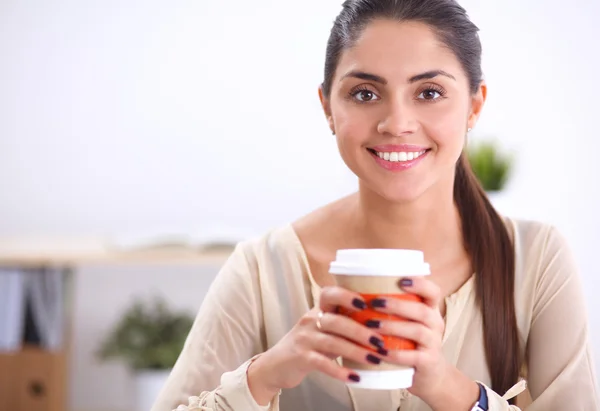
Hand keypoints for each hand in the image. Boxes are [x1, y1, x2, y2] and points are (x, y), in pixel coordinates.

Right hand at [247, 286, 387, 404]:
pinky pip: (323, 363)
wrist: (277, 364)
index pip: (330, 293)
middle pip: (337, 321)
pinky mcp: (301, 357)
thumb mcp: (323, 328)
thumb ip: (344, 322)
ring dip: (356, 351)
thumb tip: (381, 322)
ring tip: (375, 359)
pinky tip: (355, 377)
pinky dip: (340, 370)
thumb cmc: (309, 343)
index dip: (347, 296)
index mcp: (318, 309)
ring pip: (333, 342)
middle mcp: (310, 320)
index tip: (366, 303)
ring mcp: (304, 339)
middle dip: (361, 331)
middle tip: (381, 341)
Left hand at [370, 276, 477, 408]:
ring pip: (417, 331)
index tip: (400, 280)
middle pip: (421, 310)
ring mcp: (434, 344)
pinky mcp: (428, 362)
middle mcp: (435, 324)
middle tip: (374, 303)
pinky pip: (414, 357)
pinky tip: (379, 351)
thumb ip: (393, 308)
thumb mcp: (407, 322)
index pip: (432, 291)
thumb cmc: (410, 342)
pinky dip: (395, 354)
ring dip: (392, 326)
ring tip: (371, 325)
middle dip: (396, 305)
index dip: (420, 284)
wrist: (429, 376)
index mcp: (430, 310)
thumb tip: (356, 288)